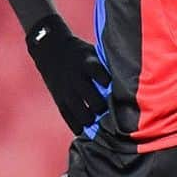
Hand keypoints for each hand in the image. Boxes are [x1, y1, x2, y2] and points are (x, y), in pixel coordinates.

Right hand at [26, 13, 110, 133]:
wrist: (50, 49)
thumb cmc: (80, 53)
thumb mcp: (92, 53)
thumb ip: (105, 66)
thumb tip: (125, 82)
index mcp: (87, 63)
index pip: (101, 75)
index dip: (110, 85)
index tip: (118, 91)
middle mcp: (76, 78)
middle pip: (94, 100)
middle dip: (104, 107)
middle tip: (110, 110)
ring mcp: (66, 90)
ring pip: (82, 113)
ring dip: (93, 119)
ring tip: (98, 118)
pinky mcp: (58, 99)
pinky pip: (68, 118)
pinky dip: (77, 126)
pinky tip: (84, 128)